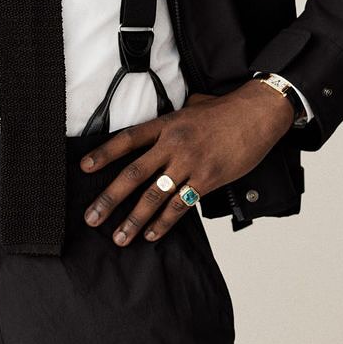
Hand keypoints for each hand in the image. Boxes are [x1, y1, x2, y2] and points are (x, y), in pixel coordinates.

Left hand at [79, 79, 294, 244]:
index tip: (84, 167)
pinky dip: (164, 222)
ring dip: (134, 219)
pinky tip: (151, 234)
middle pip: (134, 174)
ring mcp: (190, 163)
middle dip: (110, 198)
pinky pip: (181, 205)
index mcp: (166, 124)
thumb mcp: (192, 106)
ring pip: (155, 196)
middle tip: (92, 217)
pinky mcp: (208, 179)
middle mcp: (173, 144)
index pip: (128, 139)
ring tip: (119, 237)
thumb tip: (161, 130)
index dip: (104, 153)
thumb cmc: (226, 110)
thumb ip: (173, 120)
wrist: (258, 113)